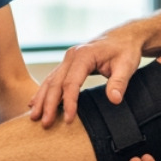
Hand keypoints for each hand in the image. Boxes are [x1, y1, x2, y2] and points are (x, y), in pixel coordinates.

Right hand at [30, 30, 147, 125]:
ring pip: (50, 81)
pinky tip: (35, 103)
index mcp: (84, 55)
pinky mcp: (68, 64)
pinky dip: (43, 92)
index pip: (71, 82)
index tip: (69, 119)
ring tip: (33, 117)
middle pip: (55, 82)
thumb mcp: (127, 65)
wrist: (125, 36)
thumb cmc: (126, 50)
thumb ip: (120, 82)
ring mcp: (68, 59)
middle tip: (44, 123)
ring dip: (41, 99)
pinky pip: (53, 79)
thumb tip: (114, 100)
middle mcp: (71, 56)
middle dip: (48, 104)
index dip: (69, 102)